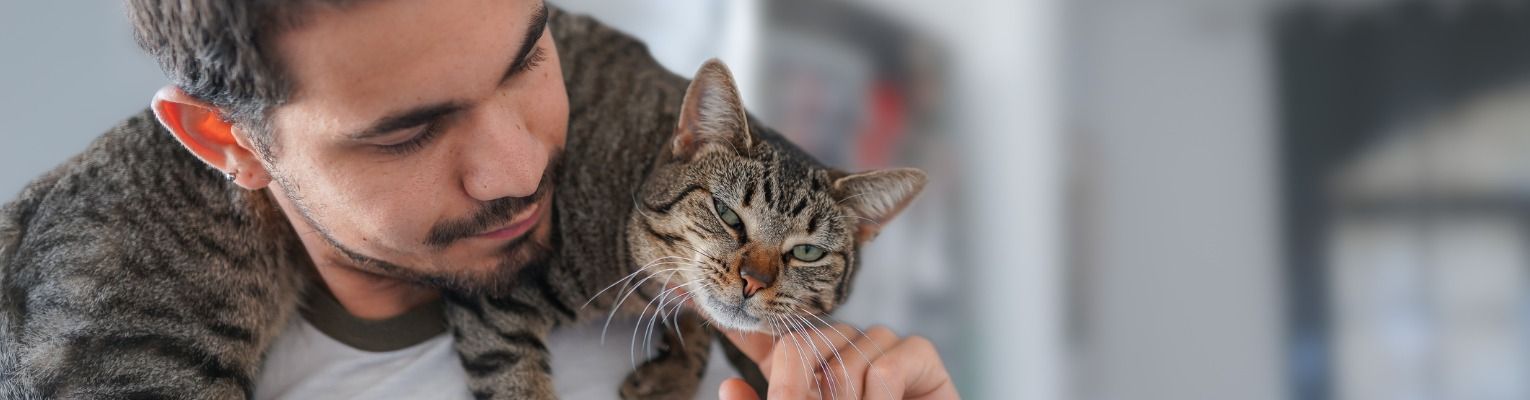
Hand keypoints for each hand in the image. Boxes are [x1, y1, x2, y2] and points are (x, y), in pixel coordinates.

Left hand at [717, 323, 958, 399]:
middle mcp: (838, 352)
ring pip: (849, 353)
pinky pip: (888, 362)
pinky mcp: (919, 355)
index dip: (734, 321)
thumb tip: (730, 386)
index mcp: (803, 373)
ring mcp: (879, 349)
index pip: (763, 338)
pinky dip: (884, 396)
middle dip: (805, 388)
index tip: (692, 298)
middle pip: (803, 342)